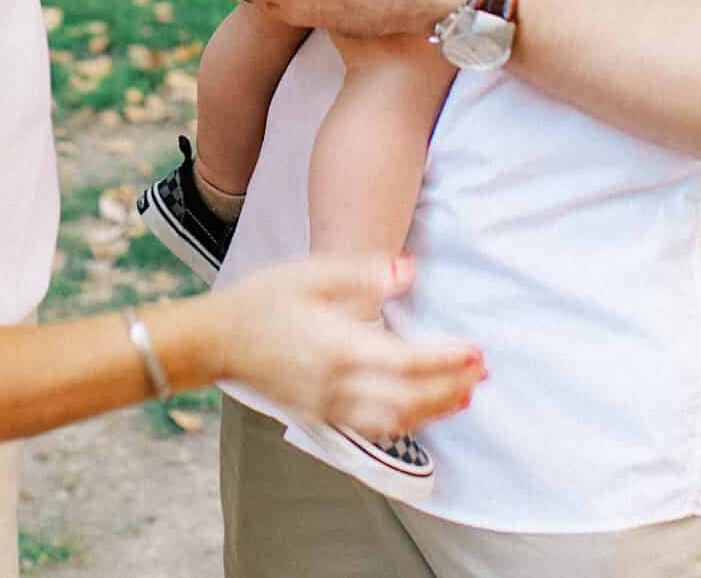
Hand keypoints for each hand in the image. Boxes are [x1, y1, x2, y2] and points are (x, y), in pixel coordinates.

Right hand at [212, 255, 484, 437]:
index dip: (446, 359)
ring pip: (394, 421)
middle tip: (481, 373)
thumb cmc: (264, 299)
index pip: (406, 361)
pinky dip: (407, 422)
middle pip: (408, 399)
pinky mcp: (322, 417)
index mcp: (336, 347)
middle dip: (450, 388)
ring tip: (463, 394)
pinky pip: (373, 428)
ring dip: (434, 410)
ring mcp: (328, 406)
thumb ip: (362, 274)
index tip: (476, 351)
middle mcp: (336, 384)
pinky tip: (423, 409)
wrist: (218, 340)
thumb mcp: (311, 273)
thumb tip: (408, 272)